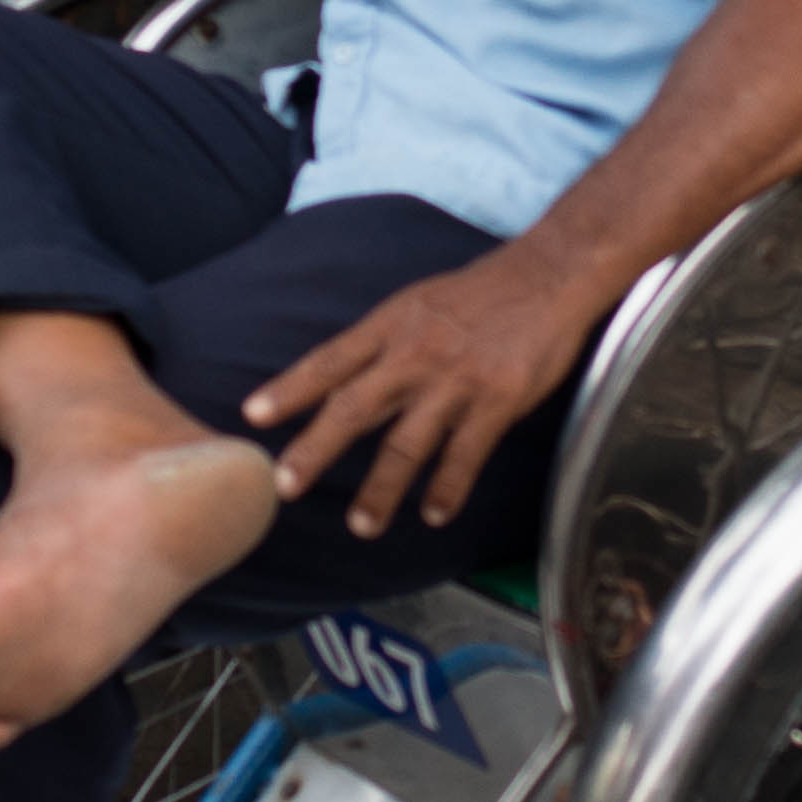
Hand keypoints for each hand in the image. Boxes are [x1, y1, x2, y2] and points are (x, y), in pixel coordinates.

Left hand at [246, 241, 601, 541]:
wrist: (548, 276)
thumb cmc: (479, 294)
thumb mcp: (417, 305)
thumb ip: (381, 346)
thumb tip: (336, 385)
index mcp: (392, 326)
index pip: (330, 360)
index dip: (291, 388)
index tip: (254, 415)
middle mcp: (416, 355)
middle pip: (355, 408)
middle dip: (317, 449)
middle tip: (285, 485)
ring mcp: (456, 381)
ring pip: (406, 444)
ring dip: (380, 490)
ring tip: (361, 525)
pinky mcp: (497, 402)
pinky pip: (465, 455)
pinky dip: (447, 488)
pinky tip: (434, 514)